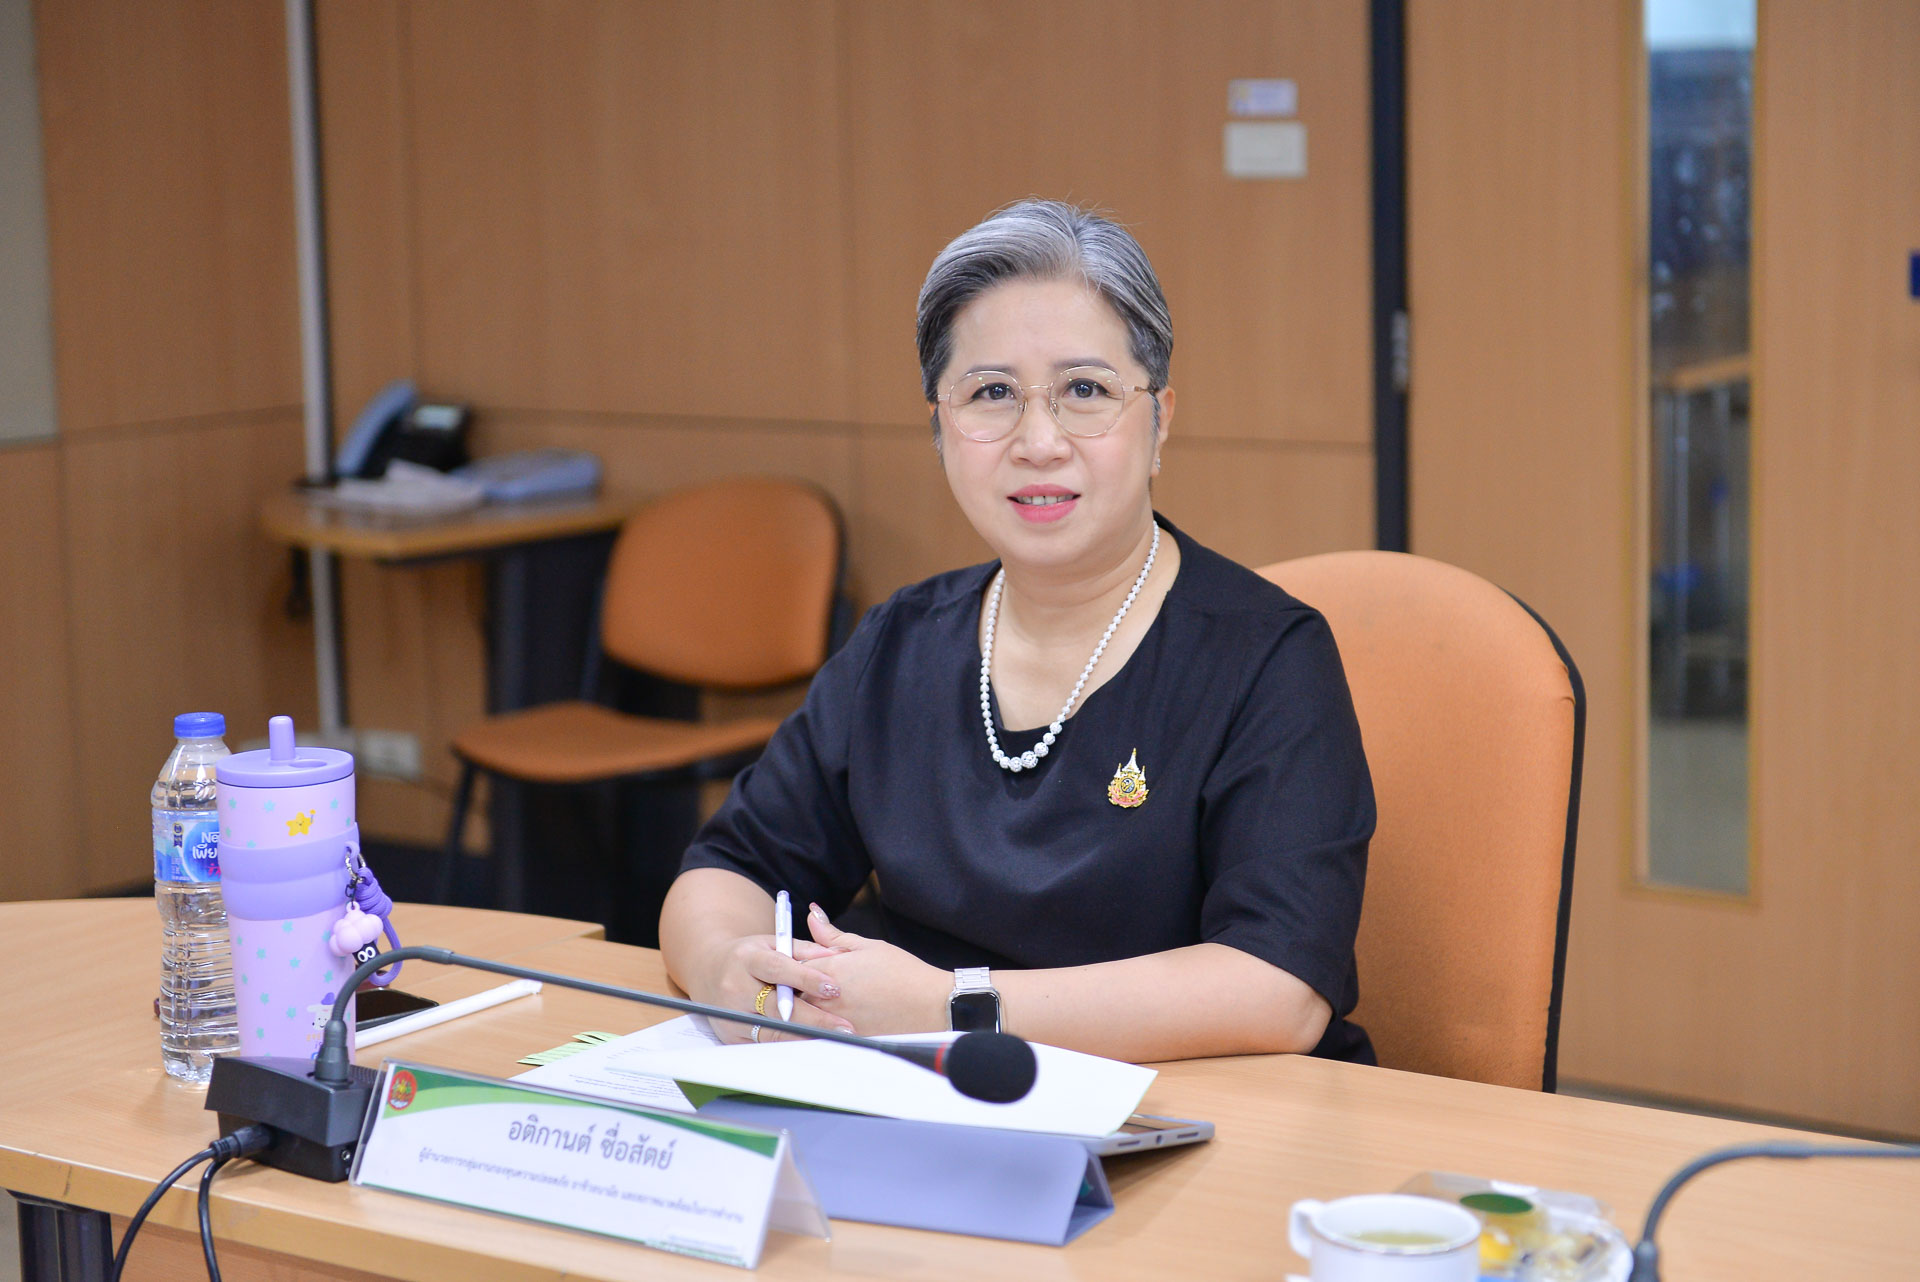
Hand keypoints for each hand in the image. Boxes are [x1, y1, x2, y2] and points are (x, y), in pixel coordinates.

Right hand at [703, 933, 853, 1044]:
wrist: (709, 971)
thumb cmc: (749, 956)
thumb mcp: (771, 942)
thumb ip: (804, 949)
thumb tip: (837, 956)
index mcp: (746, 959)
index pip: (778, 969)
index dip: (806, 979)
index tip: (834, 988)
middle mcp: (735, 988)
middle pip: (778, 1008)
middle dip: (814, 1019)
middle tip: (844, 1026)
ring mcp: (731, 1015)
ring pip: (772, 1031)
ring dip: (805, 1038)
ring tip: (834, 1040)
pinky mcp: (731, 1036)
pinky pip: (765, 1044)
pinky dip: (789, 1045)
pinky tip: (812, 1046)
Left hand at [803, 903, 949, 1035]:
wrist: (930, 1004)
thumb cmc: (902, 972)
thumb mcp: (866, 946)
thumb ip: (832, 935)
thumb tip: (812, 915)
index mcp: (830, 969)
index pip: (792, 966)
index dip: (795, 963)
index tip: (803, 963)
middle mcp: (827, 997)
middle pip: (794, 992)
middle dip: (797, 986)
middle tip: (814, 983)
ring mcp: (834, 1020)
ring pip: (806, 1014)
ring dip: (809, 1006)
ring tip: (831, 1000)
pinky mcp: (845, 1037)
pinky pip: (823, 1031)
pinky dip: (825, 1024)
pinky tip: (843, 1016)